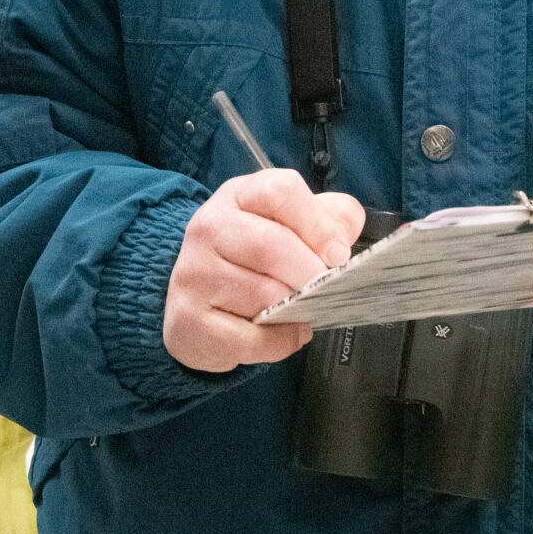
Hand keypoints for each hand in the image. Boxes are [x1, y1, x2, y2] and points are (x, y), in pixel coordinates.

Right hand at [163, 169, 364, 372]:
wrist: (196, 306)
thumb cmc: (251, 263)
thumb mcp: (288, 227)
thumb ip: (327, 220)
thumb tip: (343, 236)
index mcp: (239, 196)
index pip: (281, 191)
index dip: (319, 224)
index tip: (336, 254)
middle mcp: (209, 227)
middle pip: (272, 244)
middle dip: (310, 274)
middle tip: (323, 289)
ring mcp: (194, 272)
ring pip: (264, 295)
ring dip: (293, 310)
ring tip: (295, 309)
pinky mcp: (189, 317)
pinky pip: (253, 337)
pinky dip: (280, 342)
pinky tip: (279, 332)